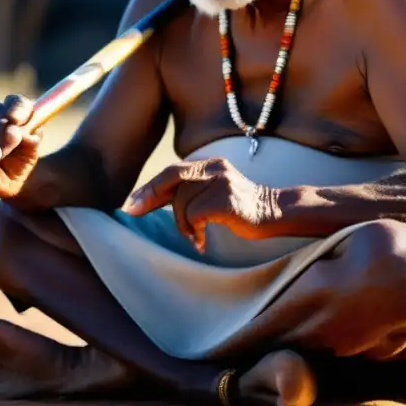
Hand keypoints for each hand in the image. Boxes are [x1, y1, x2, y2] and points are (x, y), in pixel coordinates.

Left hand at [121, 157, 273, 251]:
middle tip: (134, 211)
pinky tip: (201, 241)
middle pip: (171, 179)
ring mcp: (221, 181)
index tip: (131, 202)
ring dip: (182, 225)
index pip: (172, 171)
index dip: (150, 187)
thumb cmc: (238, 208)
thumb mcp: (211, 192)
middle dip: (149, 196)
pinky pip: (195, 215)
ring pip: (181, 202)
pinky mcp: (225, 199)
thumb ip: (187, 190)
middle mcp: (214, 167)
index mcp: (208, 164)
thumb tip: (147, 200)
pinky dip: (193, 231)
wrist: (274, 214)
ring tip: (194, 237)